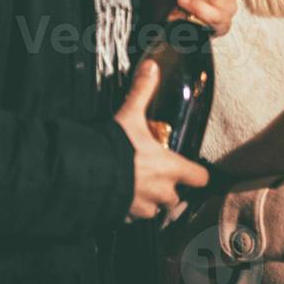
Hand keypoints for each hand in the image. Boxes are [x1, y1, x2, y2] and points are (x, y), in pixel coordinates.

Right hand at [115, 61, 211, 221]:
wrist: (84, 175)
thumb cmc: (113, 147)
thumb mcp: (129, 115)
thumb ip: (142, 92)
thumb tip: (151, 65)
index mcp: (169, 168)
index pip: (199, 177)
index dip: (197, 174)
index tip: (193, 172)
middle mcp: (160, 191)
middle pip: (174, 198)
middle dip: (168, 191)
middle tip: (158, 179)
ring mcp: (141, 207)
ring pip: (154, 211)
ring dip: (149, 203)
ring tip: (138, 189)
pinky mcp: (122, 217)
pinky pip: (131, 218)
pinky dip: (128, 211)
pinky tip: (118, 198)